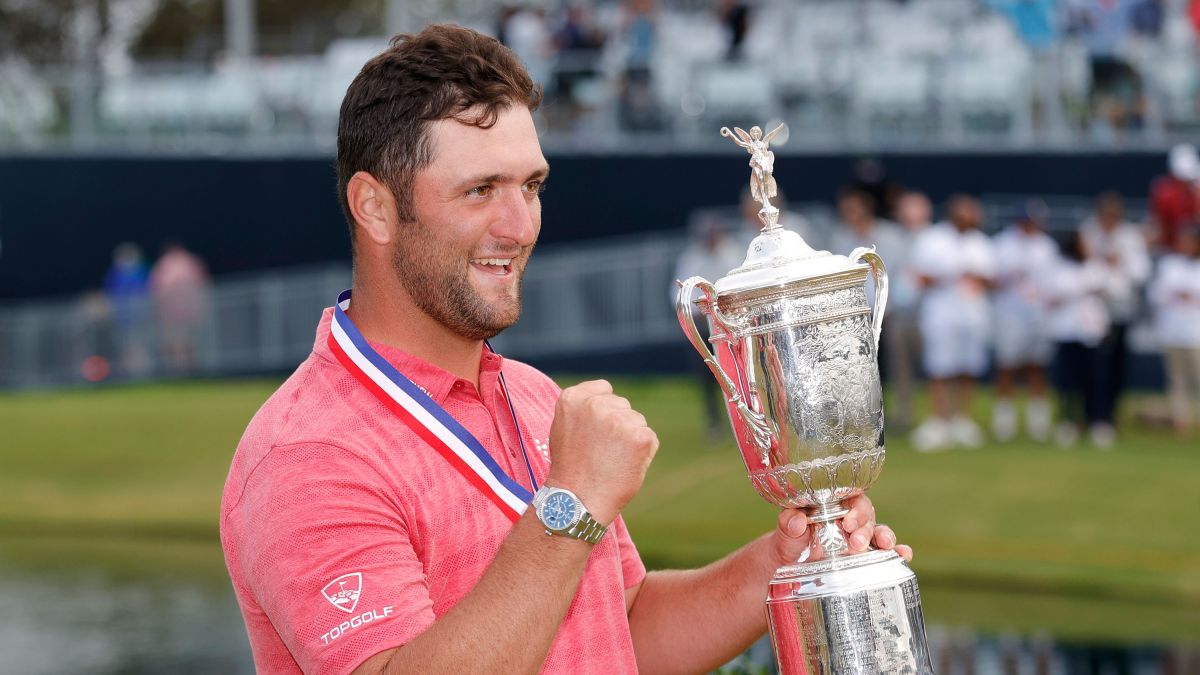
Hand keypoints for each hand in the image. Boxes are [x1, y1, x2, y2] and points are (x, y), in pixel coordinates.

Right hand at [545, 380, 658, 524]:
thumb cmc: (571, 469)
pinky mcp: (641, 436)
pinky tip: (624, 467)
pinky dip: (642, 454)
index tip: (596, 431)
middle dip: (618, 424)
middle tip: (601, 452)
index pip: (604, 389)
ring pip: (637, 422)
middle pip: (622, 405)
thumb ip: (583, 409)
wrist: (578, 502)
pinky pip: (649, 438)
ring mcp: (619, 419)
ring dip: (630, 439)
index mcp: (574, 398)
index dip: (604, 410)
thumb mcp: (563, 428)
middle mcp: (596, 404)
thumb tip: (607, 396)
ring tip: (611, 461)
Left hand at [770, 494, 912, 567]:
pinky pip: (885, 552)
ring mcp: (859, 538)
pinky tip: (904, 555)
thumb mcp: (785, 533)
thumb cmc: (788, 543)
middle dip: (865, 528)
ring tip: (886, 546)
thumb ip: (789, 524)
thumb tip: (797, 520)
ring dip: (885, 537)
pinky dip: (898, 552)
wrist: (787, 569)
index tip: (847, 523)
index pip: (850, 497)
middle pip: (866, 516)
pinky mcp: (865, 557)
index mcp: (832, 505)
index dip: (854, 508)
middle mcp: (849, 520)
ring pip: (878, 532)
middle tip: (855, 543)